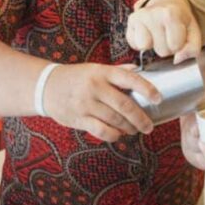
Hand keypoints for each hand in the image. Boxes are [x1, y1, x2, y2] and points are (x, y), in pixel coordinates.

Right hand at [43, 63, 160, 142]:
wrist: (47, 86)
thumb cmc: (76, 77)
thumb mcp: (95, 68)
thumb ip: (117, 71)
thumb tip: (140, 71)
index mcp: (102, 72)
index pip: (130, 79)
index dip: (146, 89)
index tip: (158, 98)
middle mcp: (95, 87)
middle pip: (125, 105)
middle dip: (141, 118)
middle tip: (149, 126)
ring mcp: (87, 104)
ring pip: (115, 120)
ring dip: (129, 128)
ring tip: (135, 130)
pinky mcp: (79, 118)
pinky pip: (102, 131)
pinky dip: (114, 135)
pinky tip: (119, 134)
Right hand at [126, 0, 201, 62]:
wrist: (166, 3)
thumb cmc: (180, 20)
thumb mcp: (193, 31)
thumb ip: (192, 48)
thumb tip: (177, 59)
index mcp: (171, 13)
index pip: (175, 46)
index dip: (178, 45)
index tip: (178, 35)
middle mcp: (153, 13)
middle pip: (161, 50)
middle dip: (166, 47)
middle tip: (168, 34)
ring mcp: (139, 16)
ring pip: (144, 46)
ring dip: (152, 45)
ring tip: (158, 34)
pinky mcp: (130, 21)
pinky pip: (134, 44)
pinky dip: (141, 43)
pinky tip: (148, 34)